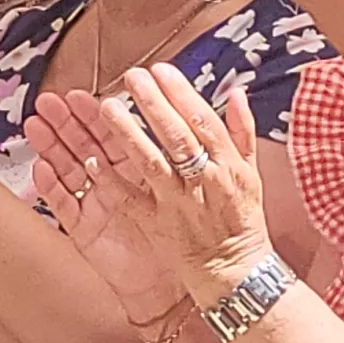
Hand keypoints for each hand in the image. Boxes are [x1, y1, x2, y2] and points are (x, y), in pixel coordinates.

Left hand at [45, 63, 272, 308]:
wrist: (235, 272)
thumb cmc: (242, 220)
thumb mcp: (251, 174)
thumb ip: (242, 132)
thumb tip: (237, 93)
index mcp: (228, 165)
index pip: (203, 121)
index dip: (181, 94)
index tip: (161, 70)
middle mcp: (204, 182)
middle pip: (177, 137)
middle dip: (153, 104)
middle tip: (133, 76)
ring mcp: (179, 204)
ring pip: (151, 164)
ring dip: (127, 134)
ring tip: (106, 107)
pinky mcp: (158, 225)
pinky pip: (131, 201)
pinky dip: (112, 182)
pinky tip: (92, 159)